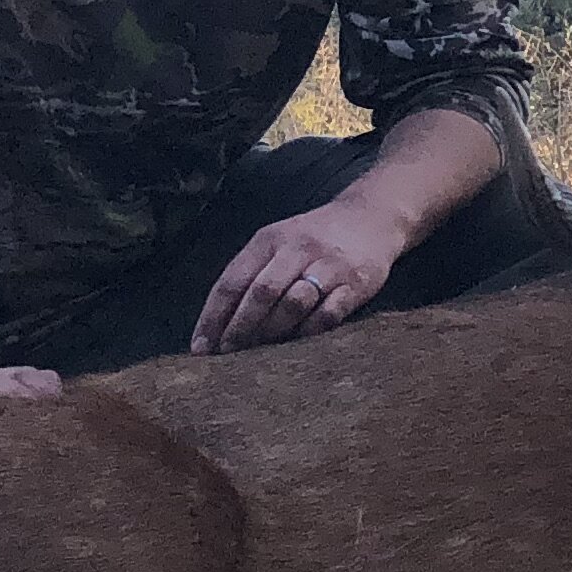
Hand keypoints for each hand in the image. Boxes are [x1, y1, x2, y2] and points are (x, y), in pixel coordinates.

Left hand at [196, 202, 411, 352]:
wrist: (371, 217)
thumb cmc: (313, 238)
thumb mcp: (277, 243)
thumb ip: (251, 274)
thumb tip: (219, 324)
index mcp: (269, 240)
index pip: (233, 281)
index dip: (213, 317)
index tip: (200, 348)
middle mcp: (297, 249)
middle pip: (261, 293)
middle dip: (240, 328)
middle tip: (229, 354)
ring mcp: (328, 266)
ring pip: (293, 303)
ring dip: (273, 331)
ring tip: (261, 351)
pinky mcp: (356, 283)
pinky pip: (328, 313)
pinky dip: (310, 331)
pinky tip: (300, 341)